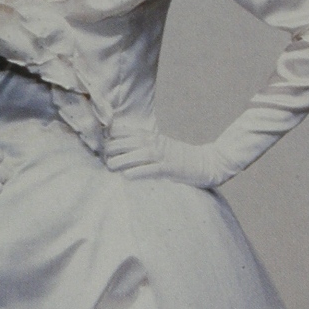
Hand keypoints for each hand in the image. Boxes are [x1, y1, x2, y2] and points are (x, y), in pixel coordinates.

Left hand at [104, 129, 230, 189]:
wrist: (207, 162)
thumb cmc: (181, 157)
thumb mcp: (161, 145)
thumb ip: (143, 146)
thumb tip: (120, 151)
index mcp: (151, 136)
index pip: (126, 132)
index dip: (111, 137)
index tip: (101, 146)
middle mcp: (155, 143)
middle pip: (128, 142)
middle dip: (112, 149)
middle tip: (104, 158)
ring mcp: (163, 155)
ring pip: (137, 155)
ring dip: (121, 161)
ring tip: (110, 167)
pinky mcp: (170, 168)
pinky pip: (151, 169)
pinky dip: (138, 172)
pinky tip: (127, 176)